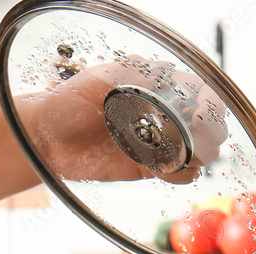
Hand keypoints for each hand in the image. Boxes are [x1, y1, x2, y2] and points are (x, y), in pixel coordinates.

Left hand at [17, 57, 227, 184]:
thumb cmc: (68, 102)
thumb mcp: (95, 81)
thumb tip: (154, 81)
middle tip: (192, 142)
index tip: (201, 115)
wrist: (46, 137)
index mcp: (157, 84)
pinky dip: (181, 174)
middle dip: (209, 133)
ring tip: (179, 158)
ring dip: (198, 156)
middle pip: (208, 123)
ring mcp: (159, 140)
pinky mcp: (150, 165)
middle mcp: (164, 112)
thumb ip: (127, 78)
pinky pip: (179, 173)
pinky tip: (163, 170)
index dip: (208, 102)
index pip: (198, 90)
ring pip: (199, 150)